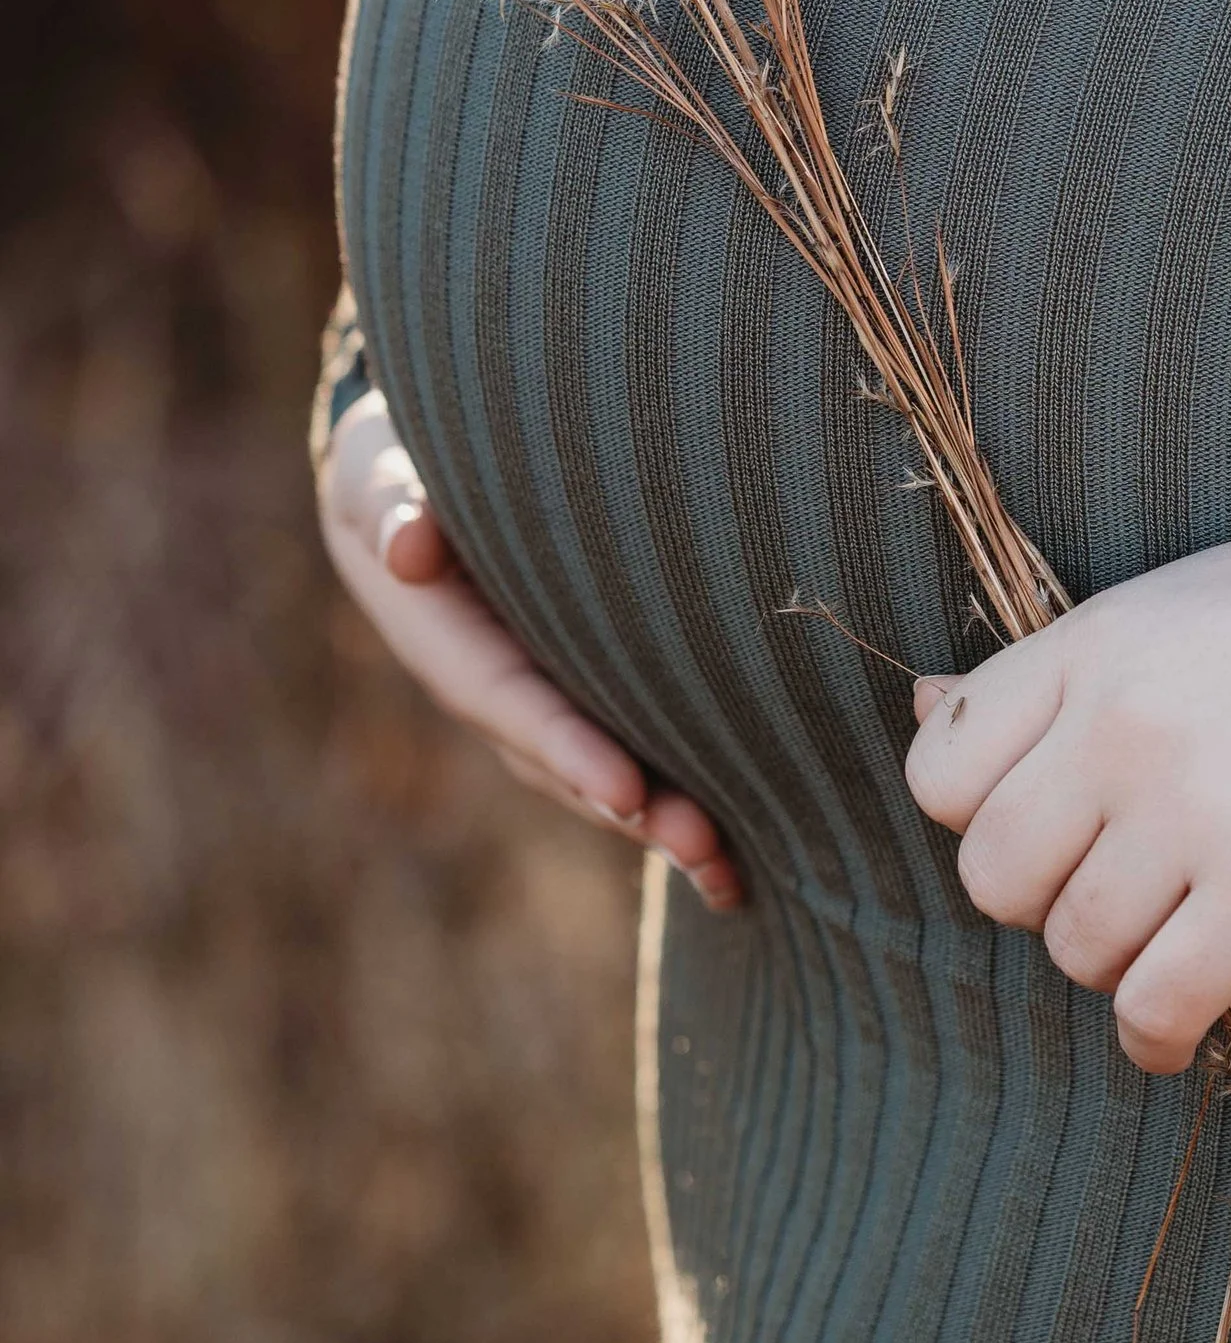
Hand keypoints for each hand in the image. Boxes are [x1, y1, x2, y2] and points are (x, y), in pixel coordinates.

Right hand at [318, 388, 742, 911]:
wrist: (412, 494)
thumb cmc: (400, 473)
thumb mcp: (380, 477)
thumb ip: (393, 503)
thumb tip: (406, 548)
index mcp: (446, 642)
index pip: (509, 700)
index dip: (564, 747)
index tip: (625, 790)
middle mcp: (495, 690)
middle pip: (563, 762)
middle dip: (631, 808)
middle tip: (703, 844)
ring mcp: (540, 702)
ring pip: (600, 775)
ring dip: (662, 824)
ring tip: (731, 869)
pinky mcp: (583, 696)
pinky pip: (628, 755)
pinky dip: (674, 804)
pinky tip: (738, 860)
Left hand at [903, 534, 1230, 1073]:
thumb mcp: (1189, 600)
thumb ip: (1063, 661)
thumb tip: (925, 704)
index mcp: (1101, 644)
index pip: (943, 766)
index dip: (976, 816)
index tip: (1040, 829)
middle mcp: (1129, 727)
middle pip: (995, 874)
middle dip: (1042, 901)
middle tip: (1111, 894)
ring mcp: (1199, 812)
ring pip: (1076, 948)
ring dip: (1114, 966)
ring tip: (1169, 944)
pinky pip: (1157, 1005)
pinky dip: (1156, 1035)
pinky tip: (1181, 1025)